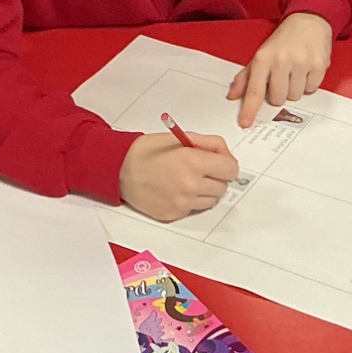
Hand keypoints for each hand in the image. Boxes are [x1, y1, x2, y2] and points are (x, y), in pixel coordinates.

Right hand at [118, 131, 237, 221]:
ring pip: (211, 201)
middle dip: (215, 177)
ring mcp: (182, 203)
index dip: (226, 164)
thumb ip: (210, 144)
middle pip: (223, 187)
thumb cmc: (148, 152)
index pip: (231, 170)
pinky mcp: (174, 214)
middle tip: (199, 169)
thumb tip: (227, 156)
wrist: (120, 169)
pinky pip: (194, 209)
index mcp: (194, 162)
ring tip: (186, 180)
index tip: (220, 163)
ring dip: (205, 191)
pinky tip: (175, 189)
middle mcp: (190, 185)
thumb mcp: (181, 137)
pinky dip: (190, 201)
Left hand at [229, 12, 332, 128]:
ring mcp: (301, 62)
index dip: (249, 109)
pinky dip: (309, 83)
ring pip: (295, 96)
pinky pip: (311, 89)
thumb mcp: (261, 55)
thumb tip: (232, 96)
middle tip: (283, 77)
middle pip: (278, 99)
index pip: (254, 90)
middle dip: (280, 92)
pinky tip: (307, 69)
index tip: (245, 123)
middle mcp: (281, 60)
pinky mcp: (318, 65)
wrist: (309, 21)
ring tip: (296, 70)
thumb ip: (245, 77)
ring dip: (295, 88)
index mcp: (263, 58)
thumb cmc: (283, 40)